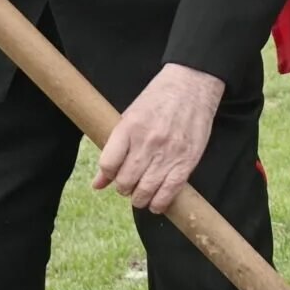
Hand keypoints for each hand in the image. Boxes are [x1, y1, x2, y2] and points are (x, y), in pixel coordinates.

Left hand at [93, 62, 222, 211]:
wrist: (192, 87)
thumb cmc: (158, 99)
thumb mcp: (130, 117)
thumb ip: (114, 149)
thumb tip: (97, 183)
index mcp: (129, 128)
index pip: (108, 165)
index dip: (107, 175)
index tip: (113, 174)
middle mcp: (147, 142)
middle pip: (125, 181)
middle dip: (123, 188)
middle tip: (129, 183)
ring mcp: (168, 153)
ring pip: (145, 191)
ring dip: (139, 198)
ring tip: (141, 194)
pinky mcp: (186, 162)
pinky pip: (169, 192)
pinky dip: (159, 203)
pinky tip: (156, 202)